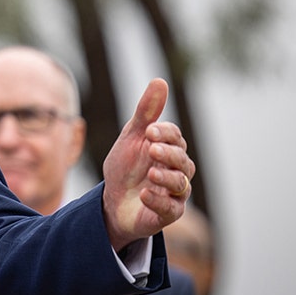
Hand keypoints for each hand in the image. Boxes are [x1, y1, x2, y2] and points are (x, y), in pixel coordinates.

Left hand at [101, 78, 194, 251]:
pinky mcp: (168, 214)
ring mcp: (174, 193)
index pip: (175, 137)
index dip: (165, 133)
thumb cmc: (126, 168)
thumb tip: (160, 81)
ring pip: (181, 184)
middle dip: (169, 154)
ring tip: (150, 174)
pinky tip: (144, 194)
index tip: (149, 130)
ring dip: (166, 178)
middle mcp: (176, 170)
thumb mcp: (131, 138)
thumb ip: (146, 113)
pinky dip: (158, 201)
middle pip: (183, 160)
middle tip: (152, 149)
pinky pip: (171, 209)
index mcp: (168, 149)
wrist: (112, 202)